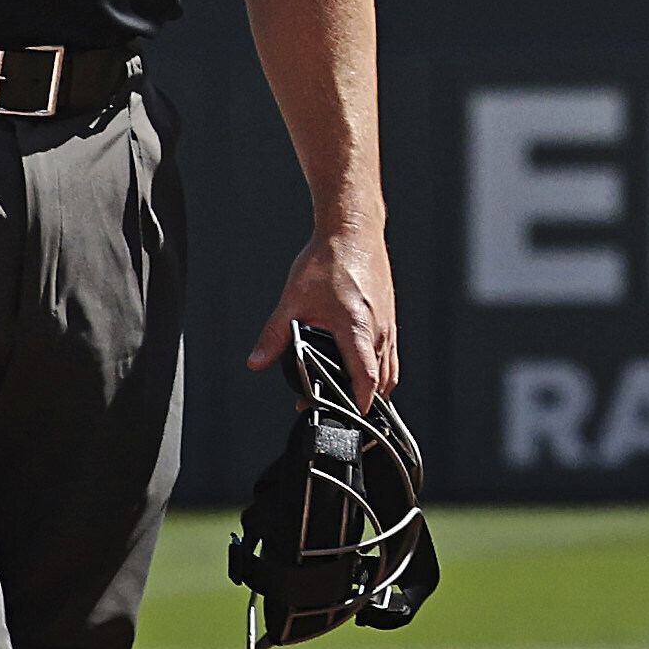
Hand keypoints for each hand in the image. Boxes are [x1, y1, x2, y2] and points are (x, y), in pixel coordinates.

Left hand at [258, 223, 398, 400]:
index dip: (360, 401)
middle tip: (338, 408)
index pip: (366, 377)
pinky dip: (380, 368)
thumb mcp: (293, 300)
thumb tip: (257, 361)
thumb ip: (274, 335)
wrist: (353, 232)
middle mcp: (379, 329)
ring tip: (350, 395)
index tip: (351, 416)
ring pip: (390, 368)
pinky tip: (362, 368)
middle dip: (364, 399)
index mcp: (357, 327)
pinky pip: (391, 353)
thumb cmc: (329, 259)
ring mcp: (388, 323)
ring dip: (375, 386)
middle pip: (383, 379)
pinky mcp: (389, 317)